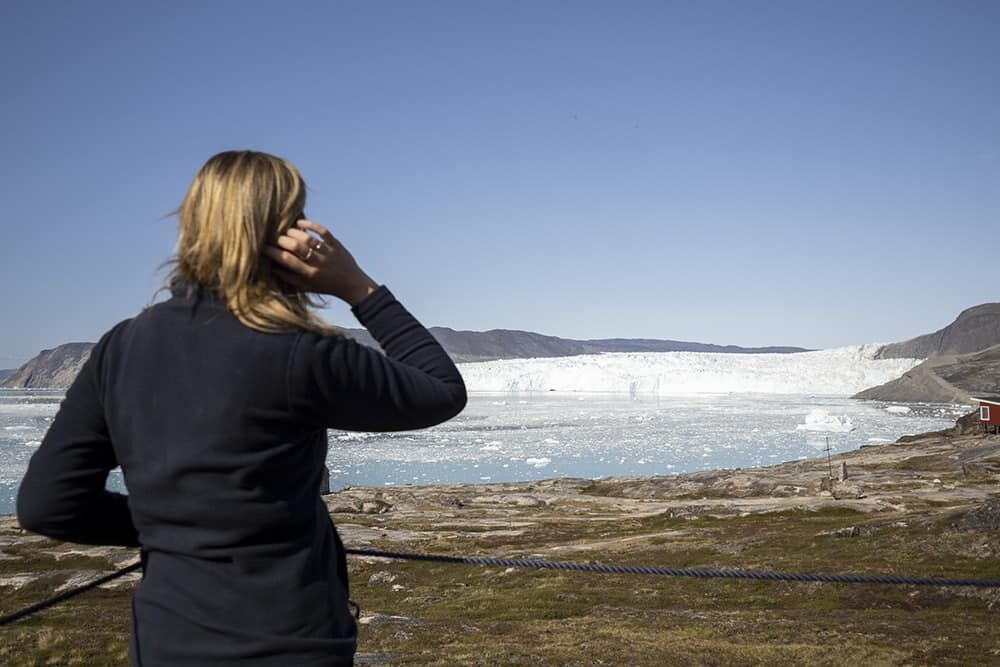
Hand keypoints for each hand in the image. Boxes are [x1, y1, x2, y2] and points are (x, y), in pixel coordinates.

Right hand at [262, 220, 377, 305]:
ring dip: (294, 232)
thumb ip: (289, 277)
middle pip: (297, 247)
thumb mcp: (306, 286)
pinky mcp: (337, 244)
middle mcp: (319, 263)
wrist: (351, 284)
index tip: (262, 247)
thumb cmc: (325, 286)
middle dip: (282, 240)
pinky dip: (311, 225)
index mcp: (309, 274)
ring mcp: (329, 253)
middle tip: (273, 237)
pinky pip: (324, 232)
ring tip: (286, 231)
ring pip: (309, 239)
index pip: (287, 261)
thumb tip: (271, 267)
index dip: (273, 253)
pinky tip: (300, 223)